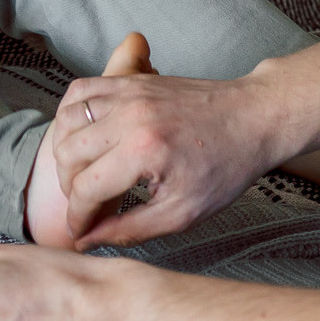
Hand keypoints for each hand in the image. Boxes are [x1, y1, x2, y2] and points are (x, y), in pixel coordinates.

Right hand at [49, 70, 287, 247]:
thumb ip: (129, 229)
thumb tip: (88, 239)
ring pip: (66, 123)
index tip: (81, 231)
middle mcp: (130, 116)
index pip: (84, 189)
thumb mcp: (183, 213)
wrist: (253, 118)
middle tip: (86, 205)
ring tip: (84, 174)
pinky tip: (85, 138)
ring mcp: (128, 93)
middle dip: (69, 189)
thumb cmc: (227, 165)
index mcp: (144, 151)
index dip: (76, 218)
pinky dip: (72, 117)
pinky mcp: (131, 81)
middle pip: (67, 156)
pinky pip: (79, 92)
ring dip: (67, 153)